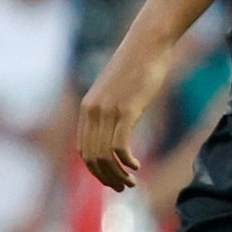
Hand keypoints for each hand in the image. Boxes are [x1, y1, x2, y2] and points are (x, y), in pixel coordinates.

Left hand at [75, 37, 173, 193]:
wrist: (147, 44)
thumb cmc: (138, 65)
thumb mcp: (119, 90)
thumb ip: (113, 108)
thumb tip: (120, 122)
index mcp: (88, 109)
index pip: (84, 150)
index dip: (96, 170)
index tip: (113, 179)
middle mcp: (93, 112)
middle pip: (92, 157)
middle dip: (107, 177)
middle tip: (124, 188)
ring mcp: (108, 111)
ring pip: (105, 155)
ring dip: (117, 174)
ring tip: (131, 182)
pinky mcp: (126, 110)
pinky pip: (120, 145)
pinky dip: (126, 161)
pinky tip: (137, 166)